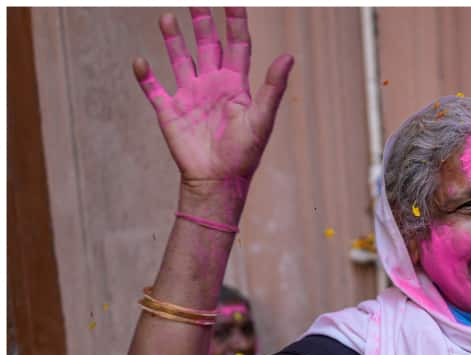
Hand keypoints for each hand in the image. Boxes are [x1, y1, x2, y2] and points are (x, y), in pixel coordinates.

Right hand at [133, 7, 293, 202]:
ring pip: (180, 59)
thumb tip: (289, 56)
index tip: (232, 0)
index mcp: (235, 84)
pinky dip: (145, 76)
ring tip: (168, 17)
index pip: (237, 44)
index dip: (235, 22)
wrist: (219, 180)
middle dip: (202, 21)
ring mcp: (190, 96)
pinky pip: (154, 89)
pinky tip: (140, 61)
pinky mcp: (170, 111)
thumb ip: (272, 86)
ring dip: (174, 39)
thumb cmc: (245, 152)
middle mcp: (212, 84)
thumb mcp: (262, 117)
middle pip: (207, 44)